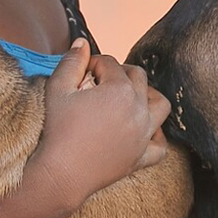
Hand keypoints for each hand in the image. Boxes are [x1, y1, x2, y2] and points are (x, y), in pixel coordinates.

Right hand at [37, 38, 170, 214]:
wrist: (60, 174)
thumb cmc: (57, 130)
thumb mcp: (58, 89)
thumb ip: (71, 62)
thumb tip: (82, 43)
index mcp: (120, 90)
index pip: (110, 63)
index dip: (93, 63)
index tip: (80, 71)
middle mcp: (138, 109)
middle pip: (138, 77)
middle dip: (120, 72)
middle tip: (100, 81)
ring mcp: (143, 134)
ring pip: (160, 105)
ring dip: (148, 95)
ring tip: (131, 96)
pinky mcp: (141, 157)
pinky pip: (160, 146)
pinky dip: (157, 136)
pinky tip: (145, 131)